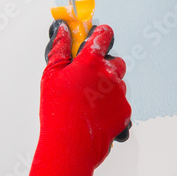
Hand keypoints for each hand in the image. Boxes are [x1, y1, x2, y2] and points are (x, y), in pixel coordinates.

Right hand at [21, 21, 131, 175]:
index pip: (104, 35)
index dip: (101, 34)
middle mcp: (110, 74)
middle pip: (115, 61)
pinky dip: (111, 107)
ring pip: (118, 84)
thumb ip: (60, 49)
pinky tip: (95, 115)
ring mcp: (120, 93)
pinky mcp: (125, 111)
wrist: (71, 144)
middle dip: (105, 67)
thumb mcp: (51, 75)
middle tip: (87, 79)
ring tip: (88, 103)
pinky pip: (121, 103)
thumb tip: (62, 30)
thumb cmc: (58, 111)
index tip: (97, 37)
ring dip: (107, 88)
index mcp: (91, 62)